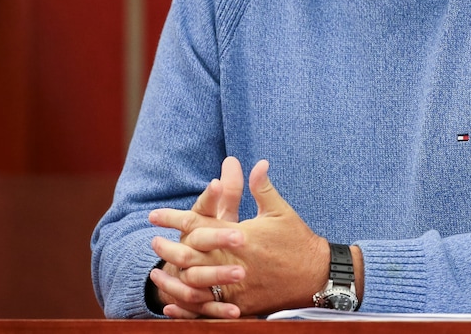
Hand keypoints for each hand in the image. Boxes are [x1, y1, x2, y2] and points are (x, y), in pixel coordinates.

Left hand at [150, 159, 329, 316]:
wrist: (317, 275)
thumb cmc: (298, 240)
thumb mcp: (279, 210)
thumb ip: (262, 187)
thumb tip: (256, 162)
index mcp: (241, 236)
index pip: (198, 225)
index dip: (174, 219)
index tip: (155, 215)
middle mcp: (235, 261)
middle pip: (190, 256)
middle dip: (168, 248)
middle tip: (153, 242)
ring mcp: (238, 287)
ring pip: (195, 284)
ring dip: (173, 277)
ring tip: (157, 271)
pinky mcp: (243, 305)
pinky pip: (208, 308)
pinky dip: (187, 307)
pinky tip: (172, 304)